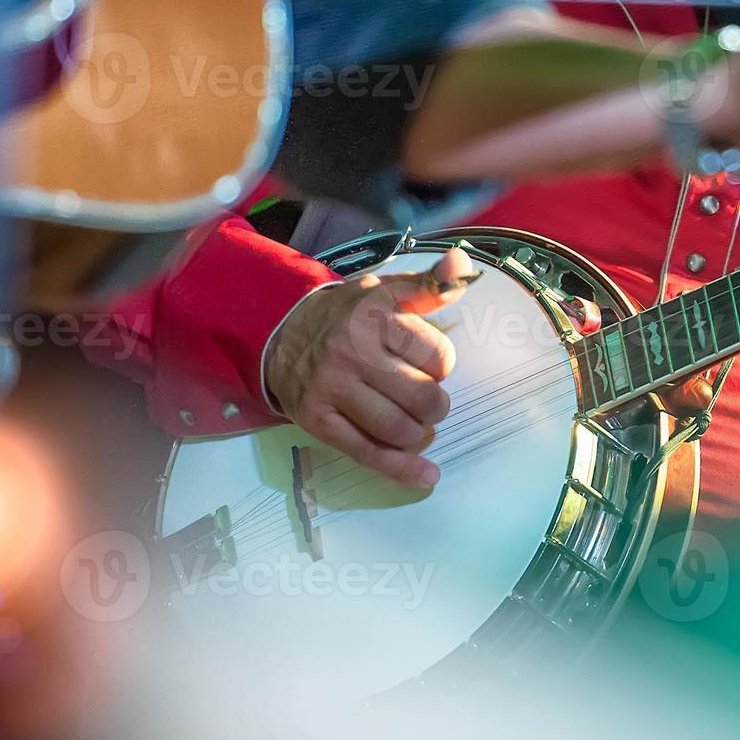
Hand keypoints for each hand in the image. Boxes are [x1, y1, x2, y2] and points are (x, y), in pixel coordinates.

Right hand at [264, 248, 476, 488]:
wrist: (279, 331)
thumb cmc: (347, 314)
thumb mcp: (385, 291)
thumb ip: (430, 284)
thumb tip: (461, 264)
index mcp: (375, 316)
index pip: (437, 355)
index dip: (442, 365)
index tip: (431, 365)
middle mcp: (351, 352)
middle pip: (422, 397)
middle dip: (436, 406)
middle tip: (430, 403)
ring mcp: (331, 388)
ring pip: (397, 429)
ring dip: (420, 435)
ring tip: (419, 426)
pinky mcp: (316, 420)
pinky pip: (367, 452)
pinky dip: (402, 469)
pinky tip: (426, 475)